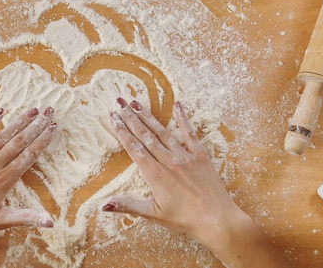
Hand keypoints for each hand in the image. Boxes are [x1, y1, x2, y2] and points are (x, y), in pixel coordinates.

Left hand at [0, 106, 56, 267]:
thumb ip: (26, 218)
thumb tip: (51, 222)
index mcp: (4, 180)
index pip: (28, 156)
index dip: (42, 141)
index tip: (53, 128)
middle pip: (19, 141)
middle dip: (36, 126)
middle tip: (49, 112)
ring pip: (3, 135)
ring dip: (19, 121)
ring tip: (33, 110)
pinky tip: (0, 112)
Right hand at [103, 98, 290, 267]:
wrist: (218, 221)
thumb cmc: (186, 221)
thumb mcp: (154, 215)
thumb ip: (128, 205)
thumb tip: (104, 205)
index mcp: (155, 174)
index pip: (134, 147)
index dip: (122, 131)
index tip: (113, 117)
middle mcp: (168, 161)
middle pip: (145, 135)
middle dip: (130, 118)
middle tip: (120, 103)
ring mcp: (185, 156)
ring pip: (162, 132)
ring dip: (148, 116)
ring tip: (136, 103)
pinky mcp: (201, 156)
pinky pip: (190, 133)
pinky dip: (183, 119)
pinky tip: (177, 105)